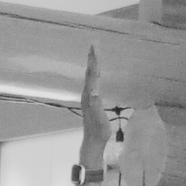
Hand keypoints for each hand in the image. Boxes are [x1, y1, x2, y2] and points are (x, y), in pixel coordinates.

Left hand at [77, 48, 105, 172]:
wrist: (93, 141)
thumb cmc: (98, 130)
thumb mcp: (99, 118)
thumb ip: (96, 105)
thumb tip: (94, 92)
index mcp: (90, 95)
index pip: (92, 74)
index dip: (94, 60)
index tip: (95, 47)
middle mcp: (87, 94)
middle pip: (90, 72)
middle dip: (92, 58)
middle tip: (94, 44)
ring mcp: (88, 97)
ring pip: (90, 76)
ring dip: (92, 64)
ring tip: (94, 54)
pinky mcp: (91, 101)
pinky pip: (92, 82)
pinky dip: (94, 73)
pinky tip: (96, 74)